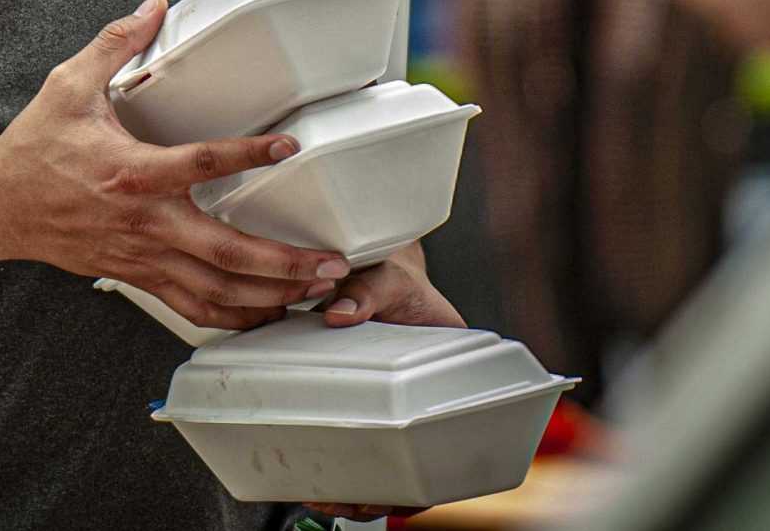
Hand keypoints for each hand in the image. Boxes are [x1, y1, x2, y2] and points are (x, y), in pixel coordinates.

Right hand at [0, 0, 350, 332]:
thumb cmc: (33, 149)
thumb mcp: (68, 86)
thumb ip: (115, 45)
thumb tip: (153, 6)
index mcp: (131, 172)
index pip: (201, 163)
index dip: (248, 154)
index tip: (288, 145)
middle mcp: (144, 222)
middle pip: (225, 252)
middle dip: (282, 263)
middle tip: (329, 261)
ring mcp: (142, 257)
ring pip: (215, 291)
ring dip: (268, 296)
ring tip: (313, 292)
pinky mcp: (137, 276)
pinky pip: (192, 307)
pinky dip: (232, 317)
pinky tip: (264, 314)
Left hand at [303, 249, 465, 524]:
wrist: (377, 266)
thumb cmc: (394, 274)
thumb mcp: (385, 276)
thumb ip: (365, 292)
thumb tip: (339, 314)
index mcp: (452, 372)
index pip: (452, 440)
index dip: (430, 479)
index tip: (402, 498)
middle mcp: (426, 397)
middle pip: (418, 465)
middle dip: (386, 494)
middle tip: (350, 503)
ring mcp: (397, 404)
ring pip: (387, 461)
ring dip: (360, 487)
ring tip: (326, 497)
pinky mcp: (367, 402)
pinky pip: (360, 438)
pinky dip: (343, 461)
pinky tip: (316, 472)